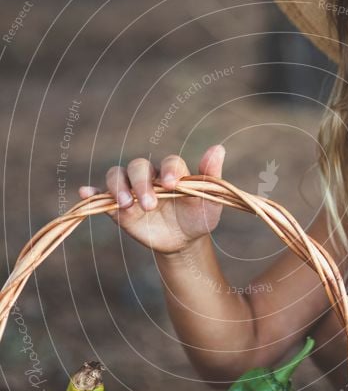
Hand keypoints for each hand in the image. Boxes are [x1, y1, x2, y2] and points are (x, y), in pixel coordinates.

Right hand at [78, 145, 225, 254]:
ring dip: (118, 188)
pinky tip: (85, 193)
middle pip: (138, 167)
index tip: (173, 184)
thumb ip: (211, 176)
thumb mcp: (210, 203)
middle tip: (150, 204)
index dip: (170, 171)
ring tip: (125, 205)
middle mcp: (150, 176)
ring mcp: (132, 190)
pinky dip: (93, 193)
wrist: (183, 242)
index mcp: (173, 172)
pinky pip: (101, 196)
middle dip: (141, 184)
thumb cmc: (198, 218)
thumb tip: (219, 147)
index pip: (169, 162)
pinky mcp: (118, 208)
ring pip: (117, 176)